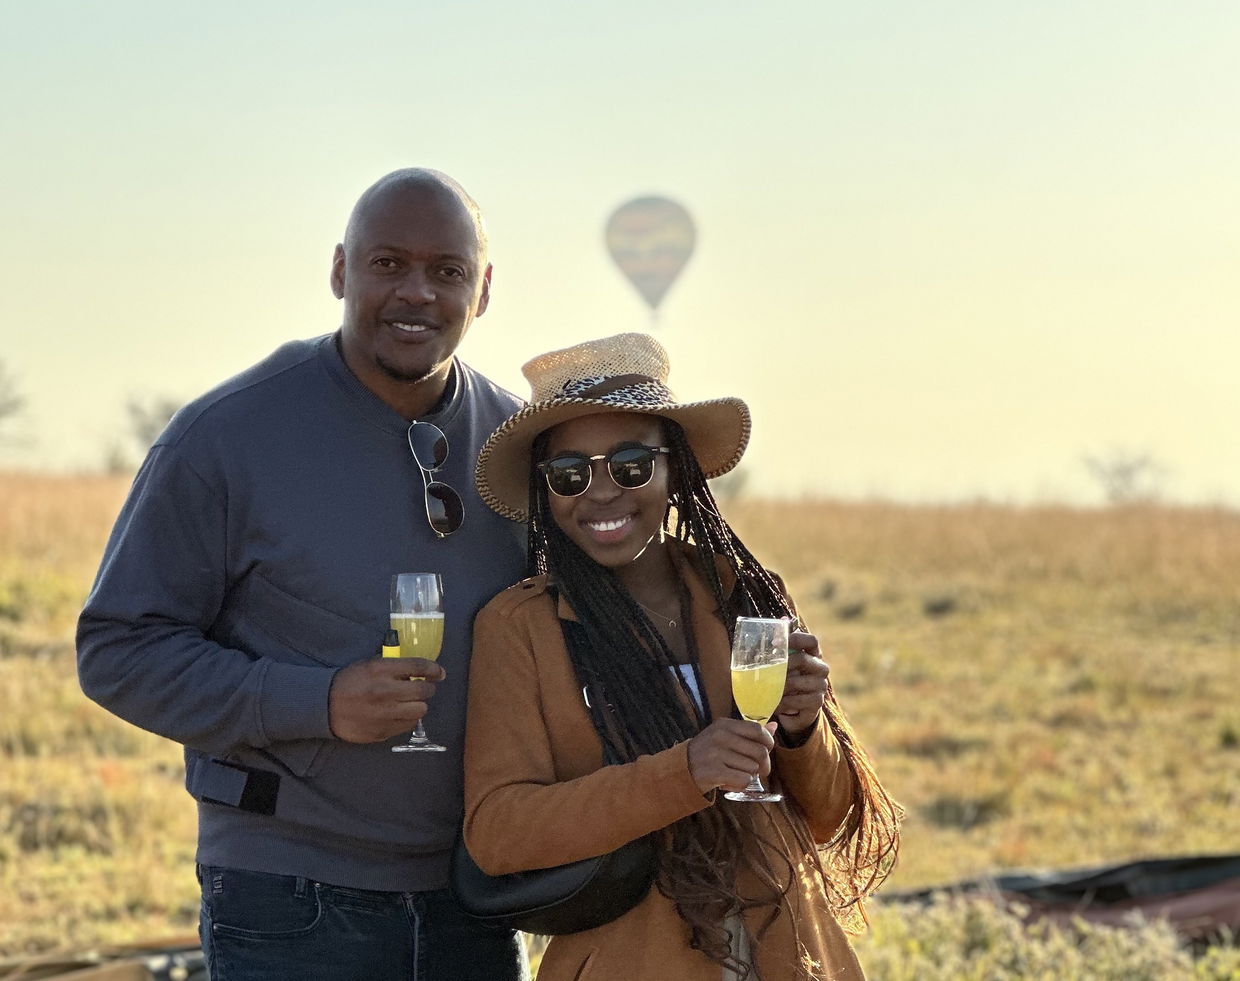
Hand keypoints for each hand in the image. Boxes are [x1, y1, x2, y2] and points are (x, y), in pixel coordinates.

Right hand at [328, 657, 446, 743]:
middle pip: (423, 691)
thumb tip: (419, 670)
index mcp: (380, 671)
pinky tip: (400, 714)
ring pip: (420, 710)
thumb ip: (393, 666)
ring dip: (419, 705)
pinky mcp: (382, 731)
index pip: (417, 667)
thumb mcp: (369, 665)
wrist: (324, 706)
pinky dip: (408, 718)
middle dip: (428, 689)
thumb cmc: (349, 681)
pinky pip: (408, 725)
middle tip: (425, 688)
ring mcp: (384, 714)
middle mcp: (385, 692)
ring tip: (410, 702)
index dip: (433, 669)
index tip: (439, 673)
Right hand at [686, 718, 776, 794]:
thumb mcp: (724, 736)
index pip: (758, 730)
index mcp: (724, 725)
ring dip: (749, 776)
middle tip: (758, 770)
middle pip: (760, 752)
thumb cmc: (707, 753)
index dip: (768, 742)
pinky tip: (730, 782)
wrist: (680, 771)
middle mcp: (720, 736)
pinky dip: (741, 785)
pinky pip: (744, 781)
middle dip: (764, 765)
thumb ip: (749, 733)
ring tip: (735, 774)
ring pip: (753, 769)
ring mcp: (716, 754)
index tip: (766, 751)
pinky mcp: (715, 772)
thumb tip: (774, 726)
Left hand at [775, 631, 828, 738]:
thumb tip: (782, 620)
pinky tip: (776, 704)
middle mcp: (821, 668)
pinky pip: (799, 701)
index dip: (794, 639)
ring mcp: (821, 685)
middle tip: (765, 670)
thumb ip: (783, 643)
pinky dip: (784, 703)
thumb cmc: (787, 677)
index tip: (773, 643)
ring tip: (766, 689)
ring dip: (780, 686)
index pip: (811, 640)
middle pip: (803, 659)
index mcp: (813, 654)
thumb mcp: (784, 661)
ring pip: (798, 682)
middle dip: (782, 665)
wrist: (796, 707)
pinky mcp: (817, 702)